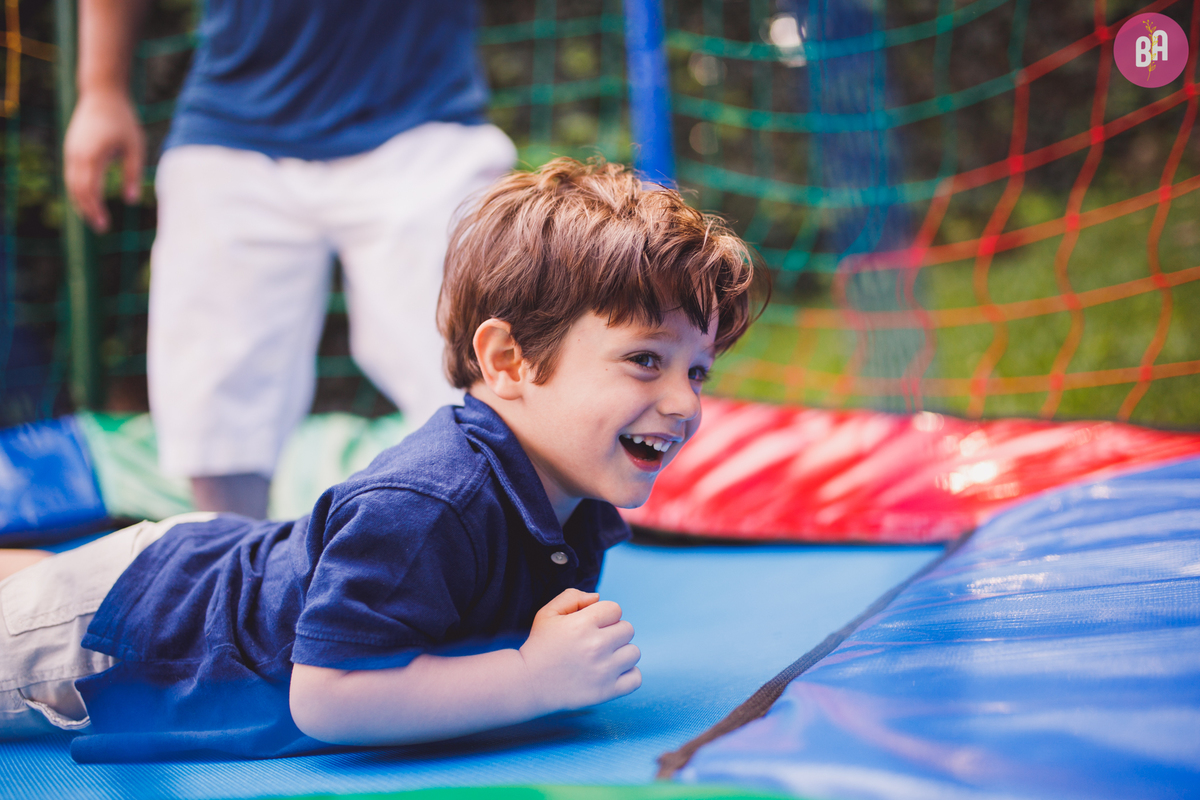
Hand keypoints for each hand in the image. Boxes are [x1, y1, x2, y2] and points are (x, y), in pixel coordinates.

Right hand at [63, 89, 144, 231]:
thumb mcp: (135, 147)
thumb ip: (133, 174)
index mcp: (93, 156)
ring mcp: (71, 151)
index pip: (90, 191)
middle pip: (77, 191)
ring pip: (71, 183)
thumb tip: (131, 201)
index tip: (104, 225)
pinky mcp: (71, 148)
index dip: (96, 210)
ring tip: (94, 217)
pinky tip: (89, 199)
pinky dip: (78, 190)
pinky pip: (71, 174)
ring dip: (80, 202)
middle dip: (87, 211)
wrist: (102, 94)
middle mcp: (77, 155)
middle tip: (101, 228)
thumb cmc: (123, 120)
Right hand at [519, 588, 641, 712]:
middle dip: (614, 632)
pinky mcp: (606, 691)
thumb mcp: (547, 613)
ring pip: (634, 652)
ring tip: (604, 658)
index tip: (592, 625)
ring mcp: (603, 670)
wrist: (528, 683)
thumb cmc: (539, 646)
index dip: (604, 615)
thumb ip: (572, 597)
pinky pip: (635, 678)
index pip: (615, 609)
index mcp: (582, 624)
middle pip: (628, 629)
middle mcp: (596, 646)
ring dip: (622, 653)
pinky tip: (612, 673)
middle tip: (597, 642)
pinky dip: (628, 675)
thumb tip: (597, 597)